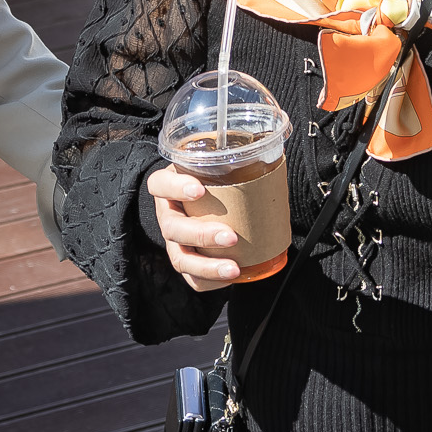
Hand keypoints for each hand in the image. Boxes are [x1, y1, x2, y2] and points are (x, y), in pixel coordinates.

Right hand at [147, 164, 242, 291]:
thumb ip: (231, 155)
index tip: (199, 189)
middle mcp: (167, 215)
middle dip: (201, 234)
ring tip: (233, 268)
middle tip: (230, 236)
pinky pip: (192, 278)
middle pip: (172, 228)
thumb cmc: (209, 177)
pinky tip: (231, 277)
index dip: (175, 187)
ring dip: (207, 266)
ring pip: (180, 259)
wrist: (198, 197)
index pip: (160, 184)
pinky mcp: (186, 260)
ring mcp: (173, 242)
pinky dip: (210, 281)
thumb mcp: (213, 161)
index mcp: (168, 186)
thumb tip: (271, 150)